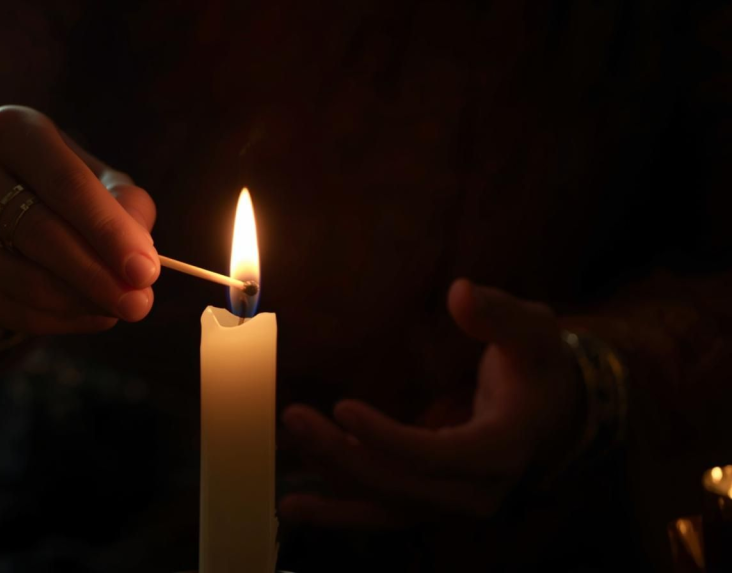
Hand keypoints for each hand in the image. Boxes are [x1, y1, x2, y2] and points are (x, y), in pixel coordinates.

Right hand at [0, 106, 158, 335]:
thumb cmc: (53, 193)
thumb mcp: (98, 185)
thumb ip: (127, 211)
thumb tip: (141, 263)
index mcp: (10, 129)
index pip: (67, 184)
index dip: (110, 232)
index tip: (146, 272)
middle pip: (41, 233)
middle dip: (99, 276)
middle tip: (140, 306)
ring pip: (24, 279)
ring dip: (82, 303)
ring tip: (117, 309)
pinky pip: (7, 310)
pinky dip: (58, 322)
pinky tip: (87, 316)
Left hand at [280, 279, 585, 528]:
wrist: (553, 412)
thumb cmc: (538, 365)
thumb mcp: (533, 331)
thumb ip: (499, 314)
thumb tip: (461, 292)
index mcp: (503, 447)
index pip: (439, 455)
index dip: (389, 439)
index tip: (343, 409)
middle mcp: (477, 489)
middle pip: (401, 484)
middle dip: (343, 456)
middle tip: (294, 418)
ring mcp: (452, 503)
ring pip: (386, 504)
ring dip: (333, 484)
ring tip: (282, 479)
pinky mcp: (430, 503)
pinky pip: (381, 514)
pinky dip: (338, 513)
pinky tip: (293, 507)